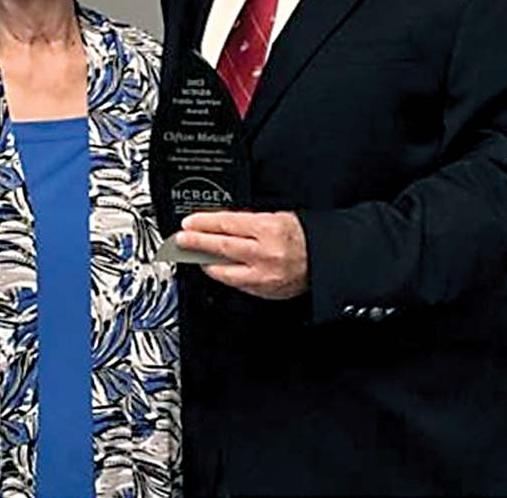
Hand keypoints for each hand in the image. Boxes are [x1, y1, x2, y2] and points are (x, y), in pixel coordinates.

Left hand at [175, 210, 308, 299]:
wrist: (326, 260)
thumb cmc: (305, 235)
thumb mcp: (278, 216)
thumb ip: (248, 221)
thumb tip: (219, 225)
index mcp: (268, 229)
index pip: (226, 224)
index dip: (203, 223)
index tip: (188, 223)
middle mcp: (265, 253)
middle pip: (220, 247)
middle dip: (196, 243)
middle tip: (179, 240)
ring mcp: (264, 275)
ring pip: (224, 271)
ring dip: (205, 263)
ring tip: (193, 255)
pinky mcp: (265, 291)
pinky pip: (237, 284)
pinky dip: (224, 275)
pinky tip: (215, 269)